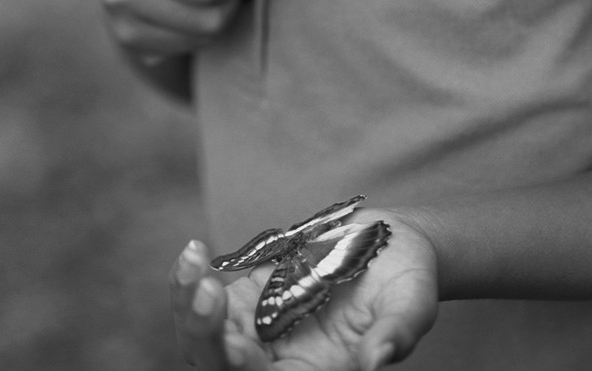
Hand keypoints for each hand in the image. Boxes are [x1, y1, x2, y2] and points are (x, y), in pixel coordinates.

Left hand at [170, 210, 438, 370]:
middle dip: (203, 336)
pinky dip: (191, 278)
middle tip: (204, 293)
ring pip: (204, 333)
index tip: (238, 346)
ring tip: (192, 261)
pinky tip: (193, 254)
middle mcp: (279, 359)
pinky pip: (205, 296)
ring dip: (188, 303)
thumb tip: (377, 362)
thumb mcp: (413, 303)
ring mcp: (258, 325)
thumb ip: (397, 332)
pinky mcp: (248, 292)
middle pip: (221, 366)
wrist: (390, 243)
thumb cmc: (410, 280)